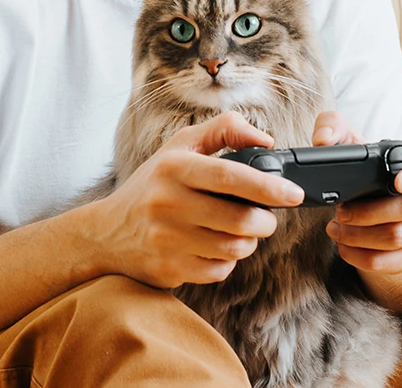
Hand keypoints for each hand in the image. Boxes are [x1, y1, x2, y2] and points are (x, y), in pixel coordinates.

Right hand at [93, 111, 304, 288]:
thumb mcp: (182, 145)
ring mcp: (167, 239)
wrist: (107, 232)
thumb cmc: (153, 183)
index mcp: (175, 167)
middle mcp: (168, 203)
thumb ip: (225, 130)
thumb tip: (267, 139)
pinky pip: (218, 270)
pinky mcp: (169, 269)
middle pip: (239, 220)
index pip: (230, 177)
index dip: (268, 186)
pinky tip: (217, 246)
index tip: (293, 193)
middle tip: (267, 217)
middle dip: (266, 221)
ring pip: (233, 248)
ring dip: (249, 241)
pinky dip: (228, 260)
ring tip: (243, 230)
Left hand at [312, 111, 401, 275]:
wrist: (378, 194)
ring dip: (361, 237)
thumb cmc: (368, 164)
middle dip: (370, 212)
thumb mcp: (350, 137)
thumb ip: (332, 125)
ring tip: (335, 228)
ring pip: (399, 238)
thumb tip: (323, 140)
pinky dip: (364, 258)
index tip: (396, 182)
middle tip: (341, 210)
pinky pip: (394, 263)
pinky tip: (344, 247)